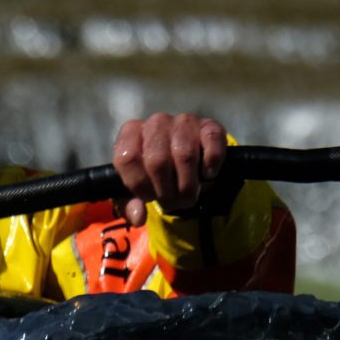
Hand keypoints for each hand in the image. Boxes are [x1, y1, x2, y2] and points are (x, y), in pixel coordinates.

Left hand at [111, 113, 227, 228]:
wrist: (190, 161)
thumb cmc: (157, 176)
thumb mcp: (139, 190)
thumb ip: (131, 205)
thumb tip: (138, 217)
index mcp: (131, 134)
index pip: (127, 159)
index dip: (139, 185)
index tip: (150, 197)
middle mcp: (155, 122)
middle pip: (157, 161)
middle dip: (167, 191)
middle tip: (174, 202)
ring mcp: (183, 122)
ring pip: (185, 154)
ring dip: (188, 184)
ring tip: (189, 195)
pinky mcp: (209, 125)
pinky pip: (211, 144)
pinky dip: (211, 166)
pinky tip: (207, 175)